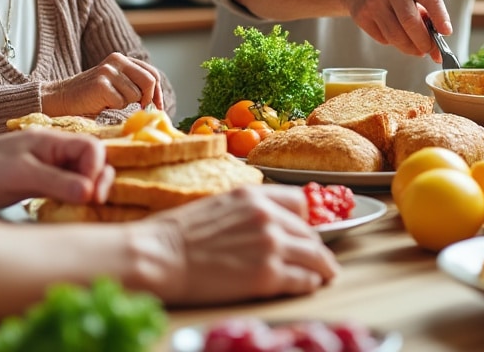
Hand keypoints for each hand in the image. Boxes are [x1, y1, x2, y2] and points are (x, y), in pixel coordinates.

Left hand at [0, 129, 114, 209]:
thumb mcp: (21, 175)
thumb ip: (57, 182)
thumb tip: (90, 192)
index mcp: (52, 141)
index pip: (92, 148)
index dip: (97, 169)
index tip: (92, 192)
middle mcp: (55, 152)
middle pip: (91, 162)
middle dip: (98, 180)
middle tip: (94, 202)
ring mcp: (49, 167)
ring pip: (81, 176)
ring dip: (87, 191)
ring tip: (84, 207)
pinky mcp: (42, 183)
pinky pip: (67, 188)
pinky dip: (74, 198)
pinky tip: (72, 209)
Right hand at [50, 53, 165, 114]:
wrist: (62, 97)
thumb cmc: (91, 95)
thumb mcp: (116, 84)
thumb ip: (134, 84)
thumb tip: (158, 101)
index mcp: (123, 59)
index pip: (152, 73)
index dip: (158, 93)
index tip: (158, 107)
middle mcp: (117, 60)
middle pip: (149, 81)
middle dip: (147, 99)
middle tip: (139, 108)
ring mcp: (108, 71)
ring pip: (135, 95)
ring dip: (125, 104)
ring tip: (109, 101)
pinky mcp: (101, 84)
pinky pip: (120, 103)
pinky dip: (113, 108)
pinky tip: (101, 103)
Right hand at [139, 185, 338, 304]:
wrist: (159, 256)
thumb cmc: (176, 235)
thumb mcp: (217, 206)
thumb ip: (245, 213)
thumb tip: (260, 227)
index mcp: (254, 196)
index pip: (299, 202)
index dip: (304, 220)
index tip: (303, 232)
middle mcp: (268, 216)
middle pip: (309, 232)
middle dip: (312, 247)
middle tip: (316, 260)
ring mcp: (271, 245)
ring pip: (315, 256)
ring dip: (322, 267)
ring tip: (324, 275)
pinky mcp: (268, 275)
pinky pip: (304, 280)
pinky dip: (310, 284)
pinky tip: (307, 286)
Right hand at [343, 0, 450, 58]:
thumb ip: (428, 18)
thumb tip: (438, 53)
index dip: (440, 17)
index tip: (446, 32)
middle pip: (411, 22)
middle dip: (424, 42)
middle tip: (429, 50)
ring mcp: (374, 2)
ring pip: (396, 36)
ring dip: (410, 48)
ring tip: (415, 48)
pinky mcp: (362, 16)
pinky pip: (383, 39)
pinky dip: (393, 43)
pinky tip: (394, 36)